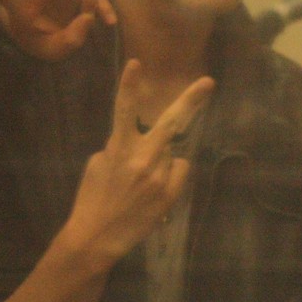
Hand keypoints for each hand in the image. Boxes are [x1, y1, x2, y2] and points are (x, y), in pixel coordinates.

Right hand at [64, 61, 213, 271]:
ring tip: (140, 182)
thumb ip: (121, 145)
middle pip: (171, 122)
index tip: (136, 63)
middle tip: (208, 82)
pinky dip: (170, 174)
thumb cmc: (92, 197)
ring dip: (161, 158)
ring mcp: (159, 176)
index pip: (123, 110)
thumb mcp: (98, 164)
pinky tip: (152, 190)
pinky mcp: (170, 193)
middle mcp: (142, 159)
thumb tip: (141, 139)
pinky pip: (179, 170)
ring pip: (172, 152)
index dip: (129, 86)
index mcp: (118, 148)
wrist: (96, 237)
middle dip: (191, 100)